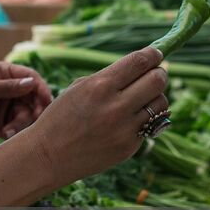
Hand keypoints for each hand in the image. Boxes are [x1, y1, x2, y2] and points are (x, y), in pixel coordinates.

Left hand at [0, 62, 52, 143]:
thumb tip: (32, 82)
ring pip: (29, 113)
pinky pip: (20, 126)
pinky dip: (16, 130)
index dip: (40, 86)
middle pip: (34, 96)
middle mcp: (11, 89)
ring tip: (10, 128)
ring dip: (23, 121)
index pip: (29, 76)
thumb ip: (7, 87)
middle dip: (36, 106)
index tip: (45, 97)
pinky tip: (6, 133)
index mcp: (5, 73)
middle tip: (35, 115)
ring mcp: (9, 107)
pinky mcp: (7, 123)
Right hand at [13, 47, 167, 191]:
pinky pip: (150, 126)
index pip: (139, 62)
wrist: (49, 156)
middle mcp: (116, 106)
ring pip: (160, 103)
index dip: (153, 55)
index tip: (156, 54)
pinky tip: (127, 121)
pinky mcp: (129, 147)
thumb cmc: (61, 117)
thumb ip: (110, 77)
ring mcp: (125, 129)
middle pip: (158, 80)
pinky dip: (143, 120)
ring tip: (141, 100)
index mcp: (100, 85)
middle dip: (159, 74)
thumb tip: (142, 67)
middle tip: (154, 75)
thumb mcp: (79, 88)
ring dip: (155, 98)